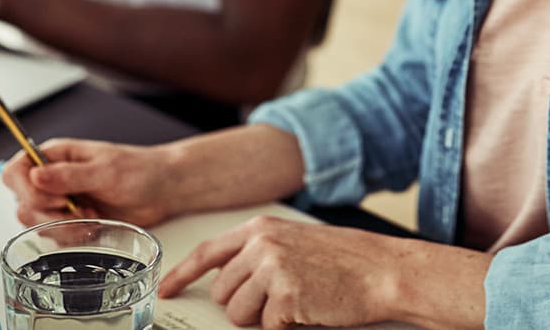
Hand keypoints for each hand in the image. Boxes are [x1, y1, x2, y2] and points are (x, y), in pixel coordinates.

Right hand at [2, 138, 179, 227]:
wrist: (162, 190)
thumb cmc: (138, 170)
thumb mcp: (105, 170)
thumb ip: (69, 175)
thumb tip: (35, 175)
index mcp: (55, 156)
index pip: (15, 170)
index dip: (25, 189)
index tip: (55, 198)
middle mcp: (51, 178)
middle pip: (21, 202)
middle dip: (49, 213)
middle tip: (78, 208)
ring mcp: (59, 201)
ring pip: (35, 222)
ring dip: (62, 226)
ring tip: (92, 215)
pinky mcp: (69, 221)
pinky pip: (54, 236)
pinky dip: (72, 236)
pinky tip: (94, 225)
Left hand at [160, 217, 411, 328]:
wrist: (382, 270)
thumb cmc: (346, 260)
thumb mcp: (296, 243)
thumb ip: (259, 254)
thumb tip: (229, 281)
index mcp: (261, 229)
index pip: (208, 252)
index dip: (183, 273)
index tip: (167, 288)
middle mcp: (261, 245)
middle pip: (223, 292)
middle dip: (244, 306)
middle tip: (278, 302)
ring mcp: (271, 270)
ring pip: (239, 314)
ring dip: (263, 319)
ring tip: (296, 304)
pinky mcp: (284, 297)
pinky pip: (267, 327)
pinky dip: (286, 327)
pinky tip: (308, 311)